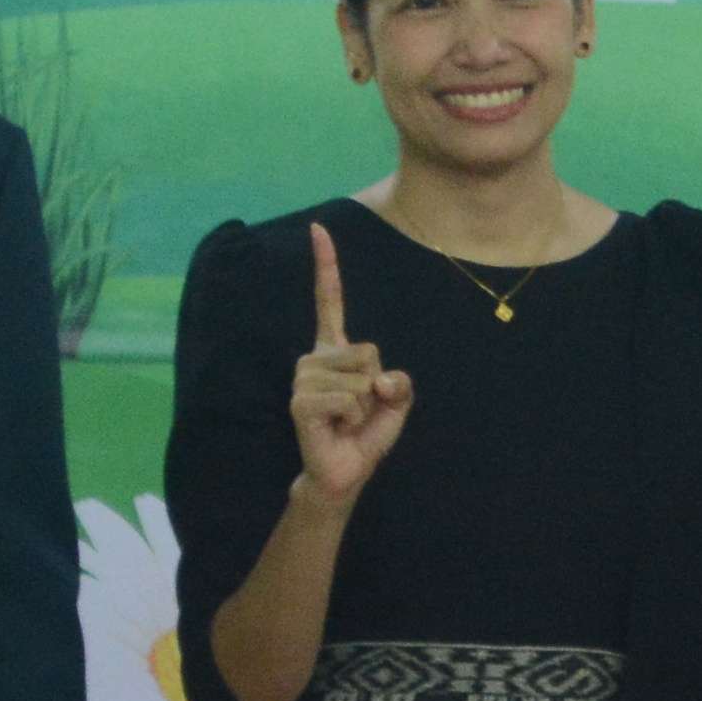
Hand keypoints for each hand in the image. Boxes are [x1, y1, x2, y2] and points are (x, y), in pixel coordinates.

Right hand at [289, 223, 417, 505]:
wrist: (344, 471)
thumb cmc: (366, 432)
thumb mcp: (397, 400)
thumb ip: (400, 382)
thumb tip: (377, 380)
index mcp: (335, 349)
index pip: (329, 300)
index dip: (326, 265)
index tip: (318, 228)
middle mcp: (314, 357)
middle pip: (369, 350)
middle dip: (378, 384)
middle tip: (359, 409)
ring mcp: (304, 379)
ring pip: (362, 377)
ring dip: (366, 405)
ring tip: (347, 419)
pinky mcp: (301, 402)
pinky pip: (351, 398)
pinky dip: (356, 417)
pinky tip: (338, 428)